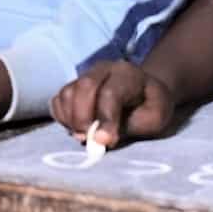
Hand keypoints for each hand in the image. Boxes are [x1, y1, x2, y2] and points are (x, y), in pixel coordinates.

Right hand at [50, 60, 178, 148]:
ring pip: (67, 93)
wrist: (144, 92)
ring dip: (71, 119)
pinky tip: (76, 128)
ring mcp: (85, 75)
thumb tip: (100, 138)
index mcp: (127, 75)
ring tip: (84, 135)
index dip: (106, 119)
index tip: (104, 142)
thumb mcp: (154, 118)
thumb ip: (130, 126)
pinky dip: (62, 118)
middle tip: (88, 139)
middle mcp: (103, 70)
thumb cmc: (151, 108)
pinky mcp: (73, 86)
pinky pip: (58, 100)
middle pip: (84, 87)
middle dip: (83, 117)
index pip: (111, 93)